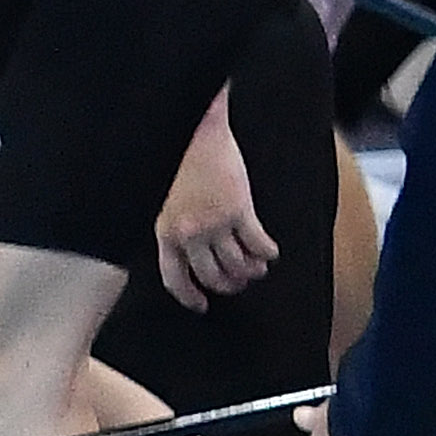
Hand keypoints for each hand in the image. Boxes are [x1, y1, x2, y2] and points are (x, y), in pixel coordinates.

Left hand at [153, 109, 273, 308]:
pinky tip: (271, 253)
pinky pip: (256, 243)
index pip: (175, 278)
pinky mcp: (239, 210)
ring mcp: (214, 224)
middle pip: (210, 275)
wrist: (196, 131)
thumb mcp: (164, 199)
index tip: (202, 304)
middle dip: (227, 285)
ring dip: (249, 271)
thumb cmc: (179, 159)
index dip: (190, 296)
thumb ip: (174, 224)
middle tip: (238, 284)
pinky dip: (266, 252)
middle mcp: (189, 234)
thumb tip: (186, 247)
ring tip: (257, 269)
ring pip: (235, 264)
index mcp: (166, 233)